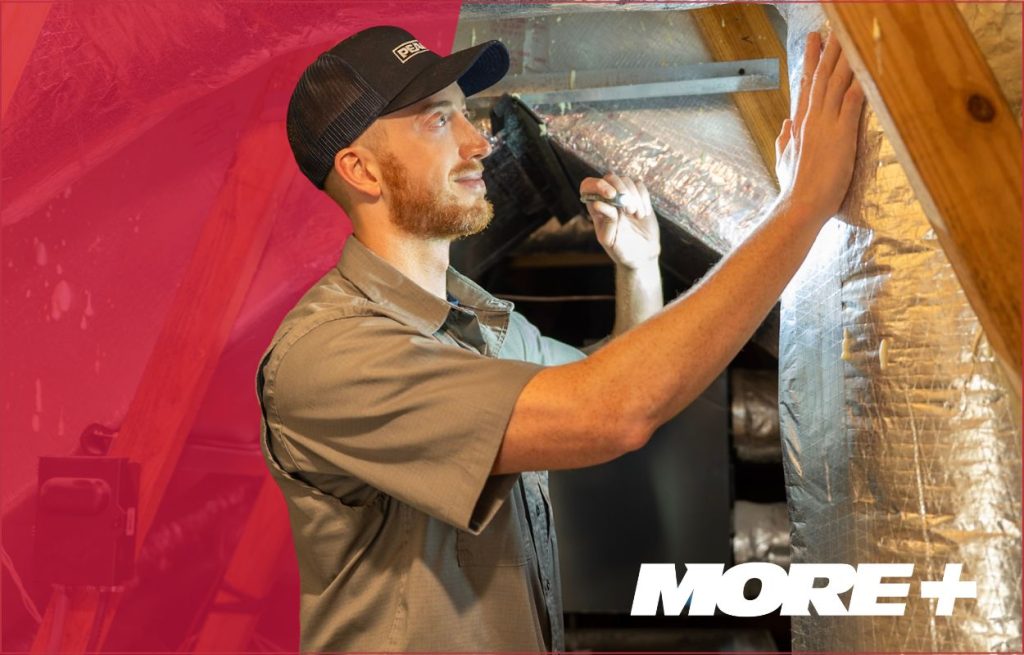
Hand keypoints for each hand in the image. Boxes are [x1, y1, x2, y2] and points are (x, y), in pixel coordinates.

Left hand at [580, 173, 660, 270]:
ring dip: (633, 197)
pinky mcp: (639, 197)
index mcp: (596, 208)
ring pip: (626, 179)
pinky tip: (643, 214)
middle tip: (628, 210)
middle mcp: (608, 199)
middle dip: (620, 189)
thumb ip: (605, 221)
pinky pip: (640, 185)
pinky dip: (644, 198)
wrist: (641, 254)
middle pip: (609, 177)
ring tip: (636, 215)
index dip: (597, 185)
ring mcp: (624, 196)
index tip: (612, 195)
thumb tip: (597, 203)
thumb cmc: (621, 249)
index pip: (588, 186)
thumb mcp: (610, 239)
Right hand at [775, 32, 865, 224]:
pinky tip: (867, 67)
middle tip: (832, 27)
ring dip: (845, 58)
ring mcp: (826, 125)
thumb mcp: (784, 162)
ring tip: (850, 37)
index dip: (811, 62)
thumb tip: (785, 124)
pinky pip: (853, 102)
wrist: (800, 205)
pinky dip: (860, 83)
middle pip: (821, 77)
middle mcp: (811, 120)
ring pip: (836, 83)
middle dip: (828, 50)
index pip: (806, 87)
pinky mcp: (842, 135)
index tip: (814, 43)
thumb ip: (785, 141)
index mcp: (800, 126)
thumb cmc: (794, 188)